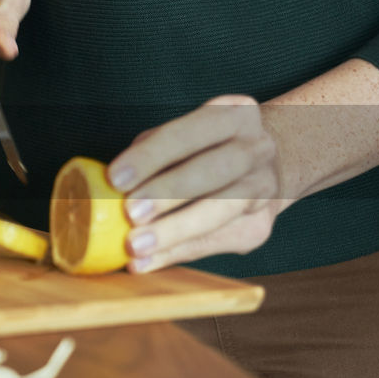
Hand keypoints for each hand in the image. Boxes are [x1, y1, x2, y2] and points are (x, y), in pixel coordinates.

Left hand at [106, 96, 285, 272]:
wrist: (267, 169)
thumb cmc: (207, 149)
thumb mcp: (185, 136)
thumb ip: (154, 154)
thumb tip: (111, 187)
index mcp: (235, 114)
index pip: (191, 131)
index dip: (152, 155)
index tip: (115, 178)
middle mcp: (257, 148)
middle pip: (214, 170)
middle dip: (168, 193)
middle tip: (130, 213)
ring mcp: (265, 187)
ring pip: (222, 210)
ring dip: (174, 230)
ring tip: (135, 246)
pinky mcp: (260, 226)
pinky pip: (215, 242)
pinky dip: (176, 253)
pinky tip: (146, 262)